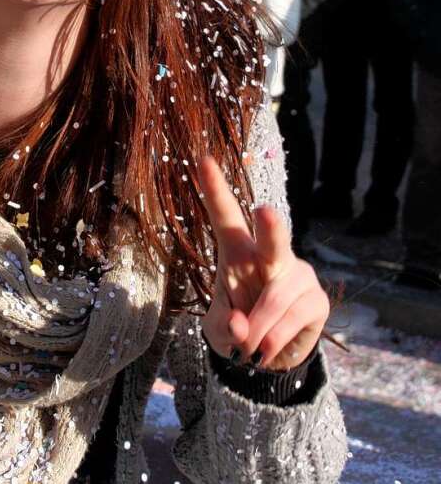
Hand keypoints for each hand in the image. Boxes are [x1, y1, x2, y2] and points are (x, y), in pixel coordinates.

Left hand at [198, 156, 329, 371]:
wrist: (269, 358)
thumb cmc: (237, 328)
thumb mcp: (219, 329)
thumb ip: (224, 326)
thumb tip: (241, 326)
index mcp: (236, 252)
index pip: (225, 216)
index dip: (214, 189)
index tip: (202, 160)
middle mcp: (269, 256)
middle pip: (271, 239)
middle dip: (269, 226)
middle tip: (263, 211)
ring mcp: (297, 274)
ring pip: (276, 297)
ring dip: (258, 329)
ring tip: (248, 349)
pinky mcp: (316, 298)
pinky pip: (292, 318)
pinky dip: (274, 339)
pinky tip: (266, 350)